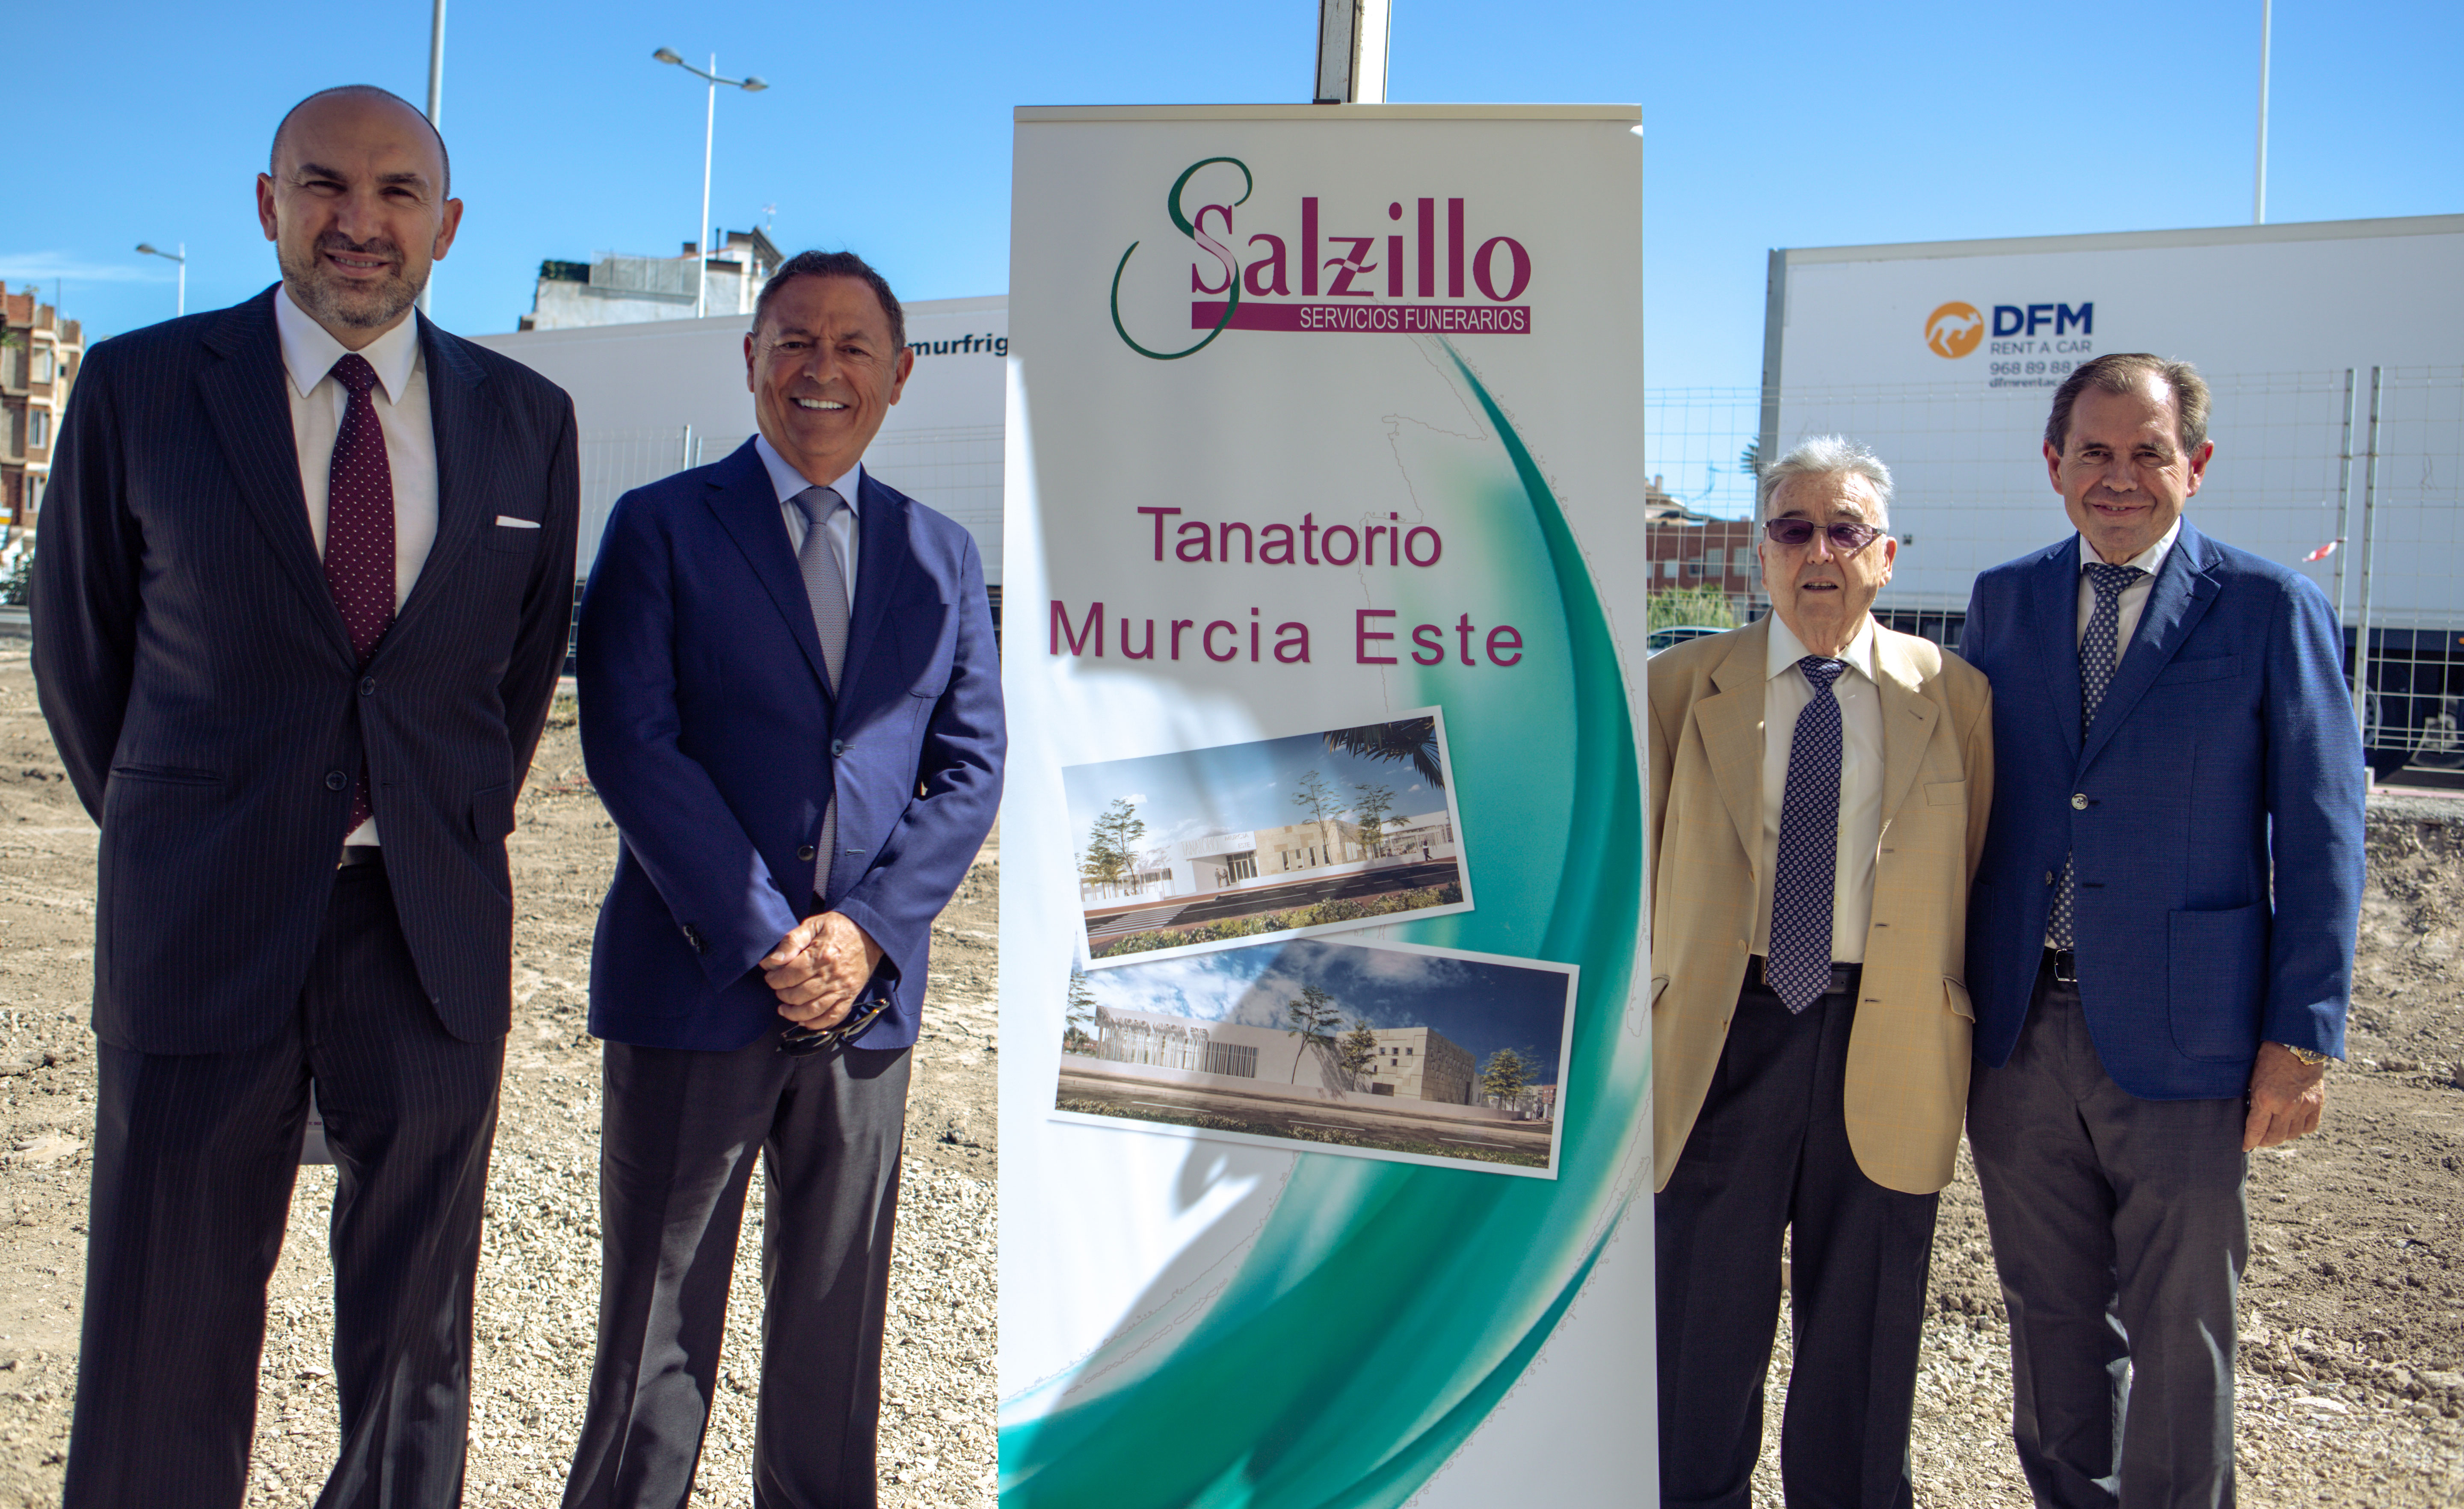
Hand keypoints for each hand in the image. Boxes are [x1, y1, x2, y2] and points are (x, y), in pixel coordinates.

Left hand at [759, 912, 883, 1029]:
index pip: (791, 975)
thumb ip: (791, 941)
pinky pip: (834, 1016)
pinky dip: (818, 1024)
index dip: (775, 980)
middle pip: (799, 994)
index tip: (770, 978)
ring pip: (813, 1010)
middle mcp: (832, 974)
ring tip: (784, 1010)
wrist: (870, 933)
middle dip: (782, 995)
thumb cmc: (838, 927)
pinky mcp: (851, 995)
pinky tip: (805, 1021)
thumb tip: (772, 961)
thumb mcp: (813, 924)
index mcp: (821, 955)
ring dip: (794, 1014)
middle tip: (778, 990)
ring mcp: (843, 987)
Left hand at [2243, 1042, 2328, 1149]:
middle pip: (2274, 1137)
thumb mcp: (2253, 1079)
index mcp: (2265, 1099)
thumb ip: (2253, 1100)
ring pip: (2292, 1135)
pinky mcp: (2317, 1104)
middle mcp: (2286, 1107)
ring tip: (2274, 1133)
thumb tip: (2249, 1119)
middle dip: (2264, 1142)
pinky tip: (2292, 1126)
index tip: (2245, 1146)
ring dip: (2282, 1137)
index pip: (2255, 1131)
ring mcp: (2303, 1106)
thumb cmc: (2268, 1059)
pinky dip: (2300, 1129)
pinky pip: (2309, 1127)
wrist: (2295, 1045)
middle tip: (2259, 1141)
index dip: (2249, 1141)